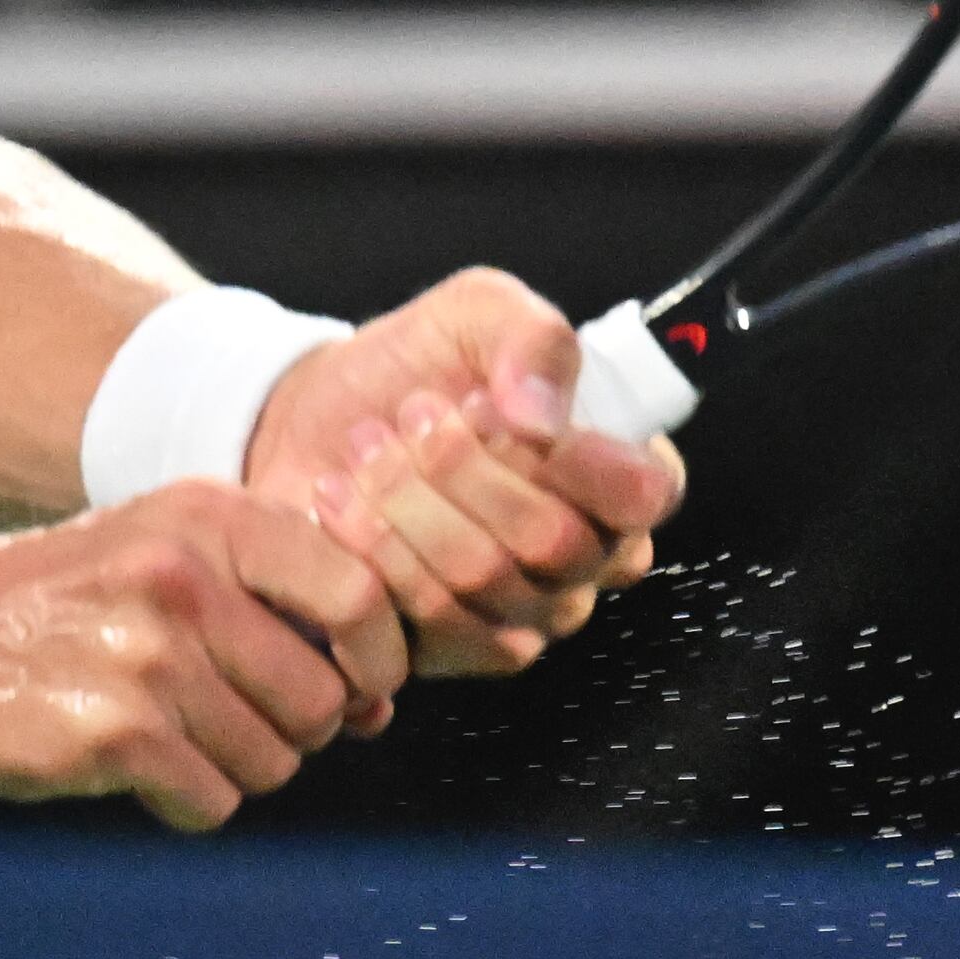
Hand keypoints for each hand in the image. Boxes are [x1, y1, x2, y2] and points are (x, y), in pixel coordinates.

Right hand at [0, 481, 407, 831]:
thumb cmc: (67, 606)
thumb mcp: (166, 549)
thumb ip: (274, 600)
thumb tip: (377, 703)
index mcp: (209, 517)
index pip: (355, 592)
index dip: (377, 659)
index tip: (361, 691)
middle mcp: (183, 577)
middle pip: (320, 699)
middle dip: (295, 731)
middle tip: (234, 718)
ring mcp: (148, 658)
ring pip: (272, 761)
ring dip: (234, 767)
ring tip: (171, 733)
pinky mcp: (114, 735)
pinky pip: (212, 802)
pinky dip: (185, 800)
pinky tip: (137, 764)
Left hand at [243, 269, 685, 680]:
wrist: (316, 417)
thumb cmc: (417, 365)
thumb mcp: (478, 312)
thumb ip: (532, 339)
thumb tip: (543, 415)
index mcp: (616, 476)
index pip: (643, 493)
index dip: (577, 458)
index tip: (499, 411)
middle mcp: (585, 557)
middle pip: (553, 541)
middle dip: (464, 467)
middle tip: (414, 415)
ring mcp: (522, 612)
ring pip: (485, 580)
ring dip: (408, 500)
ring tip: (367, 446)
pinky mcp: (451, 646)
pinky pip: (429, 623)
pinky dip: (374, 549)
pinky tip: (341, 501)